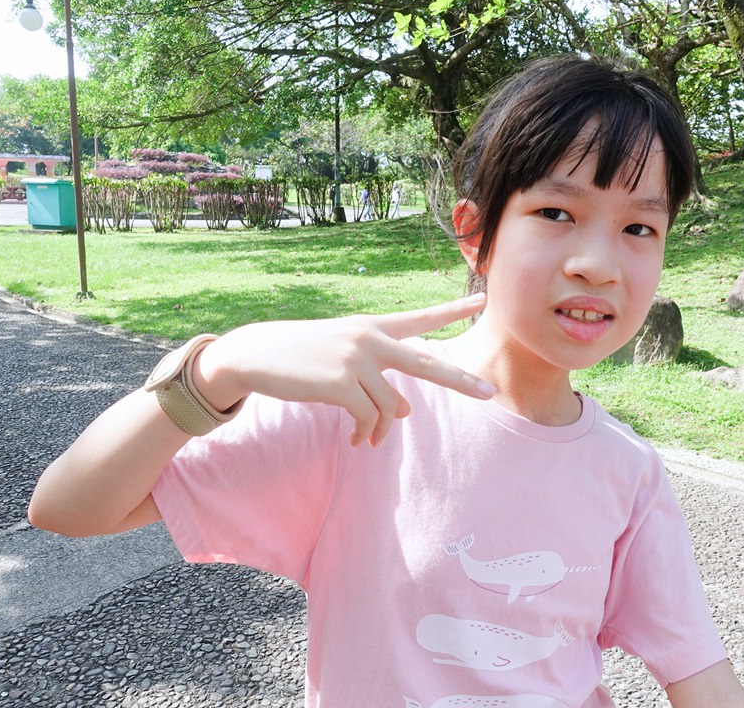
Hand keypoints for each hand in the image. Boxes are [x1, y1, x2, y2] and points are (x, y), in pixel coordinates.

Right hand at [196, 292, 493, 446]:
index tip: (482, 301)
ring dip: (384, 429)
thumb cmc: (302, 358)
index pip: (420, 318)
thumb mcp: (345, 363)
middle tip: (488, 393)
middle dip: (460, 379)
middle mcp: (369, 338)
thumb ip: (379, 379)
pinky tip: (358, 442)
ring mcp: (355, 359)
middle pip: (427, 362)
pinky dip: (367, 434)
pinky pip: (369, 418)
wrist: (255, 354)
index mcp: (372, 326)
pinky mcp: (340, 383)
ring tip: (370, 439)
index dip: (452, 311)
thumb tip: (405, 410)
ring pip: (391, 405)